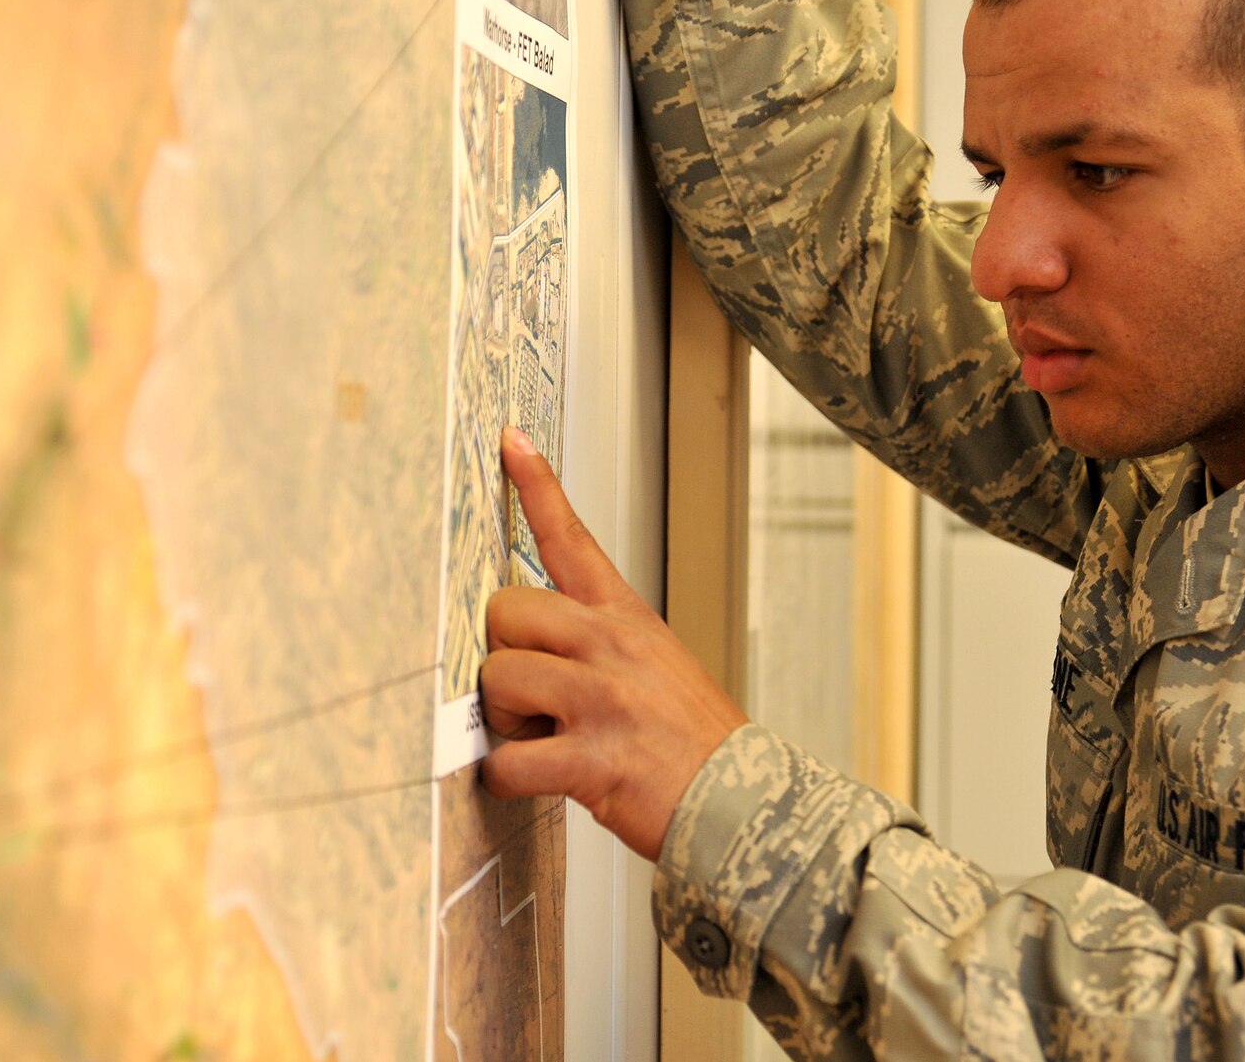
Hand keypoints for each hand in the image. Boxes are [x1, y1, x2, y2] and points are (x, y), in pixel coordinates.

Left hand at [479, 428, 747, 861]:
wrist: (747, 805)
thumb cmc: (693, 740)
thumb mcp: (656, 663)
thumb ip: (595, 643)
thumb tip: (528, 642)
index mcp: (626, 619)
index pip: (573, 538)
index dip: (537, 486)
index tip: (509, 440)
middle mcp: (611, 647)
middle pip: (505, 611)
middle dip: (503, 656)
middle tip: (536, 697)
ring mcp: (602, 700)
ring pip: (498, 680)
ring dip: (505, 722)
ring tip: (548, 739)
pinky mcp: (592, 758)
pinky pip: (508, 760)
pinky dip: (511, 779)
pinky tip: (546, 780)